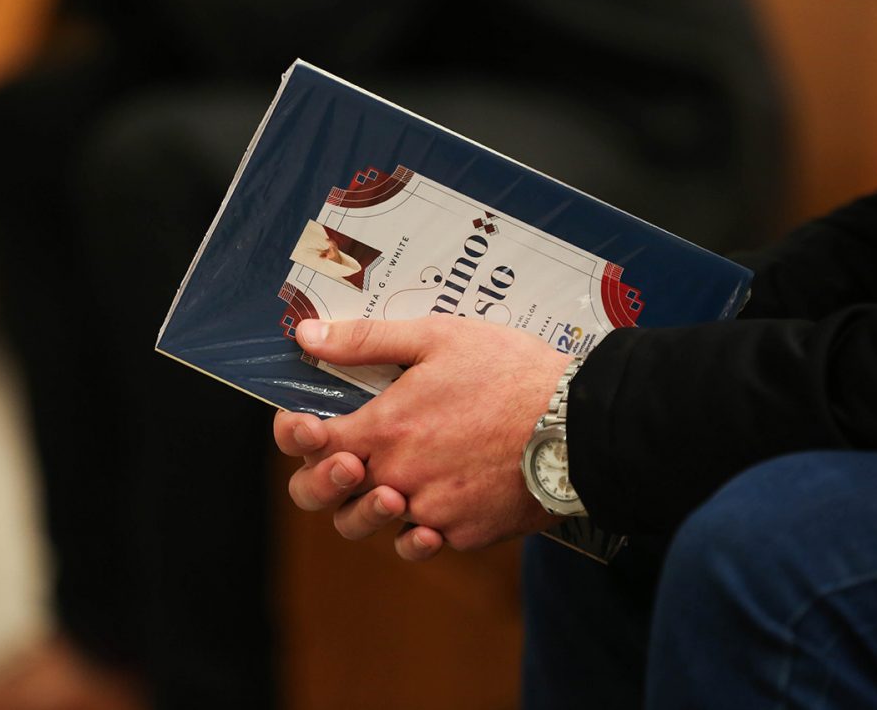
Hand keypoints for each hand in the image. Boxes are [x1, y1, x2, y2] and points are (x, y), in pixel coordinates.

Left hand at [276, 316, 570, 559]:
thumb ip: (366, 340)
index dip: (297, 436)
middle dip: (322, 481)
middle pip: (327, 500)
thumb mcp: (437, 337)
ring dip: (372, 507)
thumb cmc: (512, 373)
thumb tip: (307, 336)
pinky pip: (426, 541)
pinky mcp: (466, 534)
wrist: (579, 425)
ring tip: (394, 483)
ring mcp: (432, 512)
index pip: (309, 445)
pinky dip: (422, 528)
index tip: (305, 426)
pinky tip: (434, 505)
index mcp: (385, 428)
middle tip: (346, 461)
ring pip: (375, 526)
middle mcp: (399, 478)